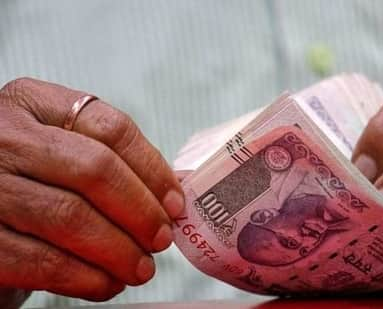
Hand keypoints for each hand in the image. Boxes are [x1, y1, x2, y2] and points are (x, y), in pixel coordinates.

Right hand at [0, 78, 183, 300]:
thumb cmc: (31, 186)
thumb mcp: (58, 155)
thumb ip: (106, 164)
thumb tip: (169, 199)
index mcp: (33, 105)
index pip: (110, 128)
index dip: (153, 169)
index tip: (175, 203)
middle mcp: (4, 136)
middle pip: (95, 169)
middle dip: (140, 211)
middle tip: (161, 239)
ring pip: (70, 216)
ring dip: (118, 250)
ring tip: (141, 268)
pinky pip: (42, 260)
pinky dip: (85, 277)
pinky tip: (106, 283)